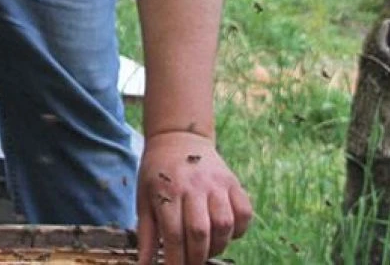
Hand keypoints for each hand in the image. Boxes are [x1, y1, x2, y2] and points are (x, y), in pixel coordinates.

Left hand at [135, 132, 252, 264]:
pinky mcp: (233, 182)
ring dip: (217, 246)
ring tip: (206, 249)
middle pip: (200, 232)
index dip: (175, 259)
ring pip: (224, 224)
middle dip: (196, 257)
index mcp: (168, 190)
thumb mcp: (144, 198)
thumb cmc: (156, 172)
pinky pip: (244, 212)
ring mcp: (216, 183)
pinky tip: (225, 233)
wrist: (178, 137)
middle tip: (191, 263)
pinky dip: (239, 229)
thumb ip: (146, 234)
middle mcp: (194, 186)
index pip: (174, 234)